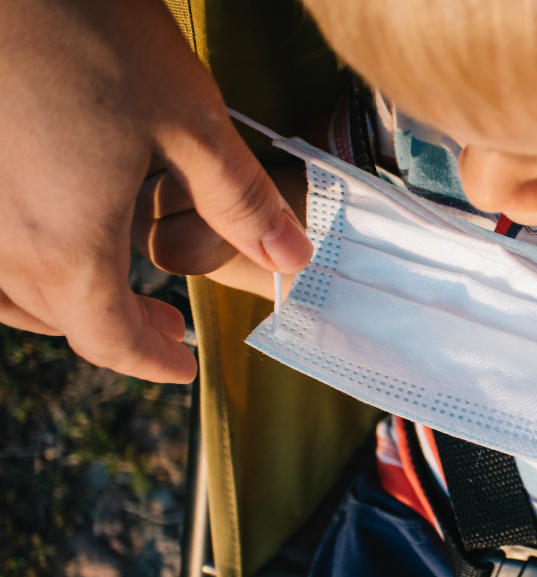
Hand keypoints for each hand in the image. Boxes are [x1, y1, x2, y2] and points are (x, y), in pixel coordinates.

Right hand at [0, 0, 311, 382]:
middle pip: (59, 318)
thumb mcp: (190, 123)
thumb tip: (292, 261)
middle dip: (119, 330)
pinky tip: (42, 234)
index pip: (108, 339)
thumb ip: (241, 202)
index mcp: (65, 247)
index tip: (184, 366)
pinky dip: (14, 265)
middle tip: (168, 321)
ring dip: (61, 302)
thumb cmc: (89, 33)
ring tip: (107, 285)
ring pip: (7, 290)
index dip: (151, 361)